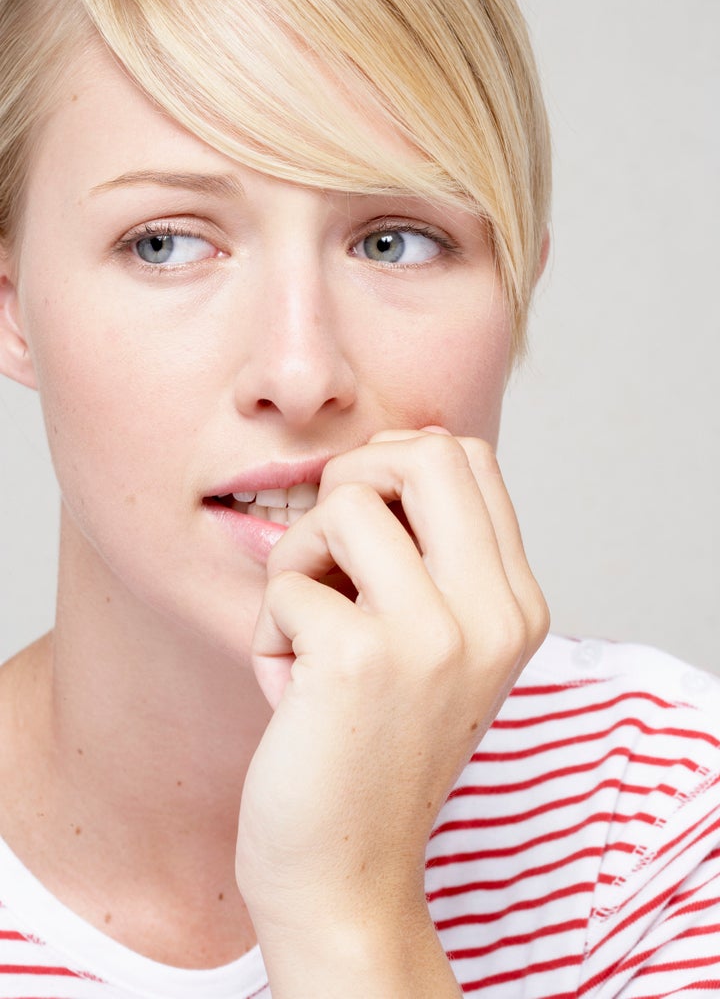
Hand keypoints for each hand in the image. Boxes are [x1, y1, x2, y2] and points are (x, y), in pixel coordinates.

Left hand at [236, 429, 548, 993]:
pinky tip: (288, 685)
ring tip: (304, 623)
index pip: (471, 460)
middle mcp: (493, 613)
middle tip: (329, 547)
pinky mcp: (361, 658)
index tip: (361, 521)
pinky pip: (286, 579)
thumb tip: (379, 459)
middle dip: (356, 478)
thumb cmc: (371, 747)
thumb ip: (434, 560)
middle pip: (430, 451)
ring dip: (300, 555)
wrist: (345, 872)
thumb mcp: (438, 649)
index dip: (398, 464)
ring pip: (345, 501)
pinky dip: (270, 625)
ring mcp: (435, 635)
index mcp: (517, 604)